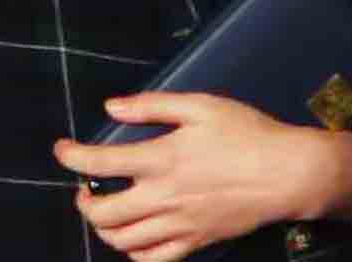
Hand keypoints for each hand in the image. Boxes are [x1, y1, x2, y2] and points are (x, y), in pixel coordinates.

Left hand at [56, 91, 339, 261]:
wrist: (289, 173)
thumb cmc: (250, 134)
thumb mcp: (205, 106)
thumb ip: (155, 105)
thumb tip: (111, 106)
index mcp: (162, 159)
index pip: (99, 162)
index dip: (71, 156)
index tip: (62, 150)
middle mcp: (162, 196)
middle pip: (101, 213)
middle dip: (83, 202)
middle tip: (87, 189)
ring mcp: (176, 224)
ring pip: (119, 240)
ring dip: (102, 228)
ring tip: (107, 212)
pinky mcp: (193, 242)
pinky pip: (149, 259)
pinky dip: (132, 252)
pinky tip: (134, 237)